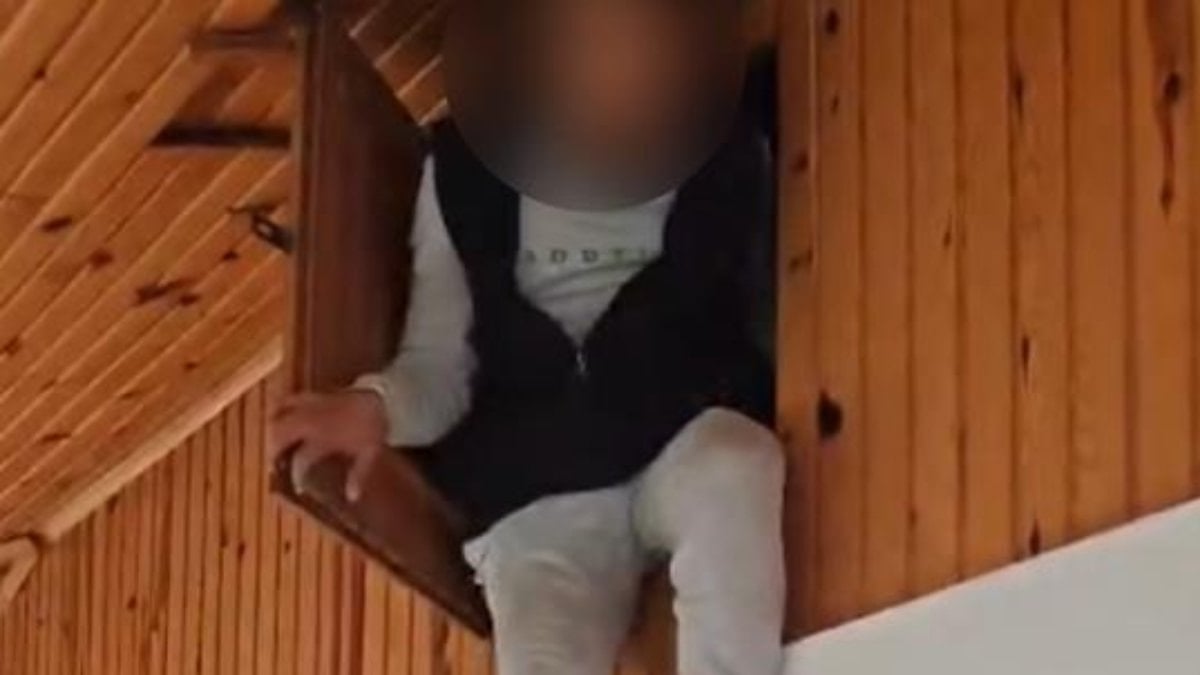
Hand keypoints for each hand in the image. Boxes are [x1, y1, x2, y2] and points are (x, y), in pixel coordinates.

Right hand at [268, 389, 388, 501]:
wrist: (382, 398)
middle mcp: (311, 421)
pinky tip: (279, 418)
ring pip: (278, 415)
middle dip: (274, 450)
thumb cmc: (373, 428)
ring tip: (274, 442)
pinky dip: (279, 409)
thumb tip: (352, 497)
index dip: (297, 475)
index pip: (301, 460)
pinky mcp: (312, 395)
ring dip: (273, 430)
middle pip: (280, 434)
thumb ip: (358, 475)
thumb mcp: (369, 453)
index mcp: (324, 438)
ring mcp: (309, 406)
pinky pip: (287, 399)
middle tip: (275, 463)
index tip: (298, 487)